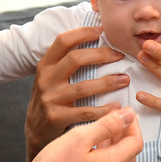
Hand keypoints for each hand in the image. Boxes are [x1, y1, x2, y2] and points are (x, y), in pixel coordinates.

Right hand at [19, 106, 142, 161]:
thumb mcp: (80, 138)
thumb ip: (107, 125)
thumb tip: (128, 115)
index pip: (136, 141)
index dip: (133, 124)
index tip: (124, 111)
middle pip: (129, 152)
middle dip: (126, 132)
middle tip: (115, 116)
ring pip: (118, 161)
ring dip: (116, 143)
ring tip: (103, 127)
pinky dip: (106, 154)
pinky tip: (91, 146)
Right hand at [25, 26, 130, 161]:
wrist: (35, 130)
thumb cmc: (51, 98)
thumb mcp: (51, 76)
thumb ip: (66, 61)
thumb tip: (95, 37)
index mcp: (45, 65)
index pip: (62, 41)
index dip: (82, 33)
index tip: (102, 31)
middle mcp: (46, 79)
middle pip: (75, 59)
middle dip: (101, 54)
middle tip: (119, 55)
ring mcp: (50, 99)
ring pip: (83, 87)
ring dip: (107, 82)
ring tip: (125, 79)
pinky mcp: (56, 117)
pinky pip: (85, 112)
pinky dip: (103, 110)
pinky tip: (116, 107)